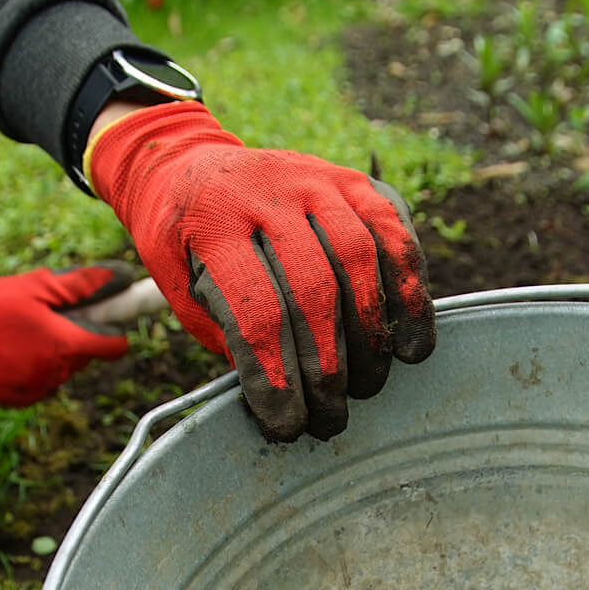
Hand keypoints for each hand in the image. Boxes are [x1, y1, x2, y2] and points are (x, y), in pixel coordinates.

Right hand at [0, 264, 145, 406]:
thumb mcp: (33, 288)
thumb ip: (79, 285)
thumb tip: (117, 277)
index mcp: (67, 345)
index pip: (114, 346)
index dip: (113, 326)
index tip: (101, 312)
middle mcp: (59, 373)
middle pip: (84, 353)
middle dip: (73, 333)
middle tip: (43, 312)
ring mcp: (39, 389)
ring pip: (61, 367)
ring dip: (50, 350)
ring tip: (17, 330)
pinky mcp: (19, 400)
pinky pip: (39, 381)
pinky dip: (31, 366)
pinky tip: (6, 349)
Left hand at [87, 102, 434, 442]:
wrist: (186, 164)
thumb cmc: (184, 244)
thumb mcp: (179, 287)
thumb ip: (225, 334)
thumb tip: (280, 398)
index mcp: (213, 223)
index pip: (254, 309)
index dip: (275, 376)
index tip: (287, 426)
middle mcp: (267, 191)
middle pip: (313, 288)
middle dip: (327, 367)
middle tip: (331, 418)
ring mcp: (315, 179)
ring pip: (359, 258)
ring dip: (371, 334)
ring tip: (369, 386)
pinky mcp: (353, 180)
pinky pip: (394, 231)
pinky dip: (408, 288)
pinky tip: (409, 339)